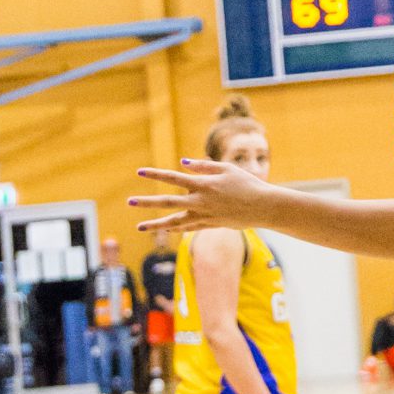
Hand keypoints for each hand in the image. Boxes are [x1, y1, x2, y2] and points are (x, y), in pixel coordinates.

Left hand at [130, 158, 269, 237]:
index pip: (174, 178)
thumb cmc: (247, 184)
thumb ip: (204, 166)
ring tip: (139, 227)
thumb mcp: (227, 169)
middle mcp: (201, 201)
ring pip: (175, 221)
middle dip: (147, 202)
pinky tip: (164, 228)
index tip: (140, 172)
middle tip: (130, 201)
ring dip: (156, 224)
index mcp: (204, 184)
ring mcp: (204, 216)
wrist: (264, 207)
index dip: (156, 174)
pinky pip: (188, 228)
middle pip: (168, 202)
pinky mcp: (210, 225)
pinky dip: (175, 228)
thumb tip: (183, 164)